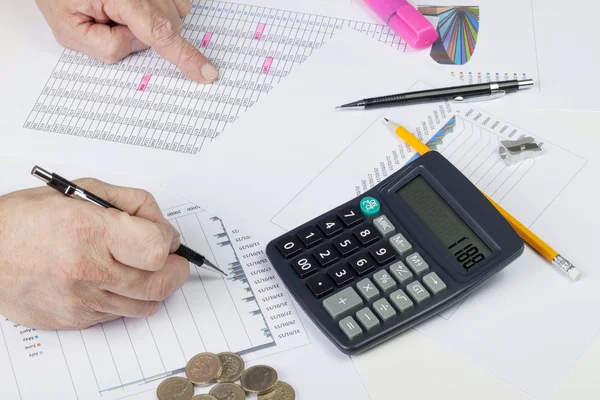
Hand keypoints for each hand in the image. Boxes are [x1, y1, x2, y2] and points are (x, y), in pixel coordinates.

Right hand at [0, 179, 189, 329]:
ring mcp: (80, 300)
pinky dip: (127, 299)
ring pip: (144, 305)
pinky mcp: (74, 319)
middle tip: (174, 260)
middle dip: (176, 270)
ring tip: (144, 269)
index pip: (156, 249)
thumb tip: (162, 226)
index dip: (169, 241)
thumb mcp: (82, 191)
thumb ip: (132, 203)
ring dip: (155, 287)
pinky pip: (119, 315)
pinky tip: (115, 281)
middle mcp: (87, 270)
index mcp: (90, 232)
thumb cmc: (27, 219)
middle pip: (159, 283)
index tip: (165, 237)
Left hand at [35, 0, 218, 82]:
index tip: (207, 73)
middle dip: (145, 36)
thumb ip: (107, 48)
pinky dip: (162, 10)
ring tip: (121, 12)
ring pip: (176, 12)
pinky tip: (138, 8)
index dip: (186, 56)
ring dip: (156, 22)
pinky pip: (175, 1)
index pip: (160, 31)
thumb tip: (140, 44)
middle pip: (167, 25)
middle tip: (109, 21)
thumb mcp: (69, 32)